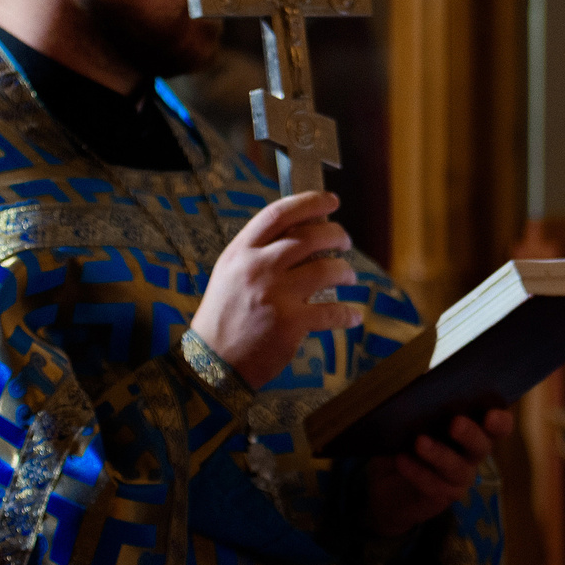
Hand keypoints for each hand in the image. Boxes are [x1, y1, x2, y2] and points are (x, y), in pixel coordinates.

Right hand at [190, 191, 362, 388]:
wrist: (212, 363)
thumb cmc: (225, 317)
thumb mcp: (231, 274)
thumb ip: (259, 252)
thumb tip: (301, 232)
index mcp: (241, 252)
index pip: (279, 213)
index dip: (310, 202)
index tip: (331, 201)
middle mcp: (257, 268)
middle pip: (311, 236)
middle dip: (337, 234)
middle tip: (345, 241)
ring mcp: (275, 294)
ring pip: (328, 268)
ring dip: (346, 271)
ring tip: (349, 276)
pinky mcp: (290, 322)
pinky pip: (333, 310)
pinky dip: (347, 313)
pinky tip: (352, 316)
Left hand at [367, 409, 506, 538]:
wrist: (383, 487)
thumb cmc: (403, 445)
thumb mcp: (403, 424)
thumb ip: (414, 409)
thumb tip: (413, 391)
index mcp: (471, 430)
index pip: (498, 426)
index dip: (501, 421)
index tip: (491, 415)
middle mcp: (471, 454)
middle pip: (482, 446)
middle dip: (471, 434)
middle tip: (456, 423)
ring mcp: (459, 478)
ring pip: (457, 468)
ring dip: (440, 454)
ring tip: (420, 442)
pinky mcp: (442, 497)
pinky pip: (434, 485)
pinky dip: (418, 472)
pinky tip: (402, 460)